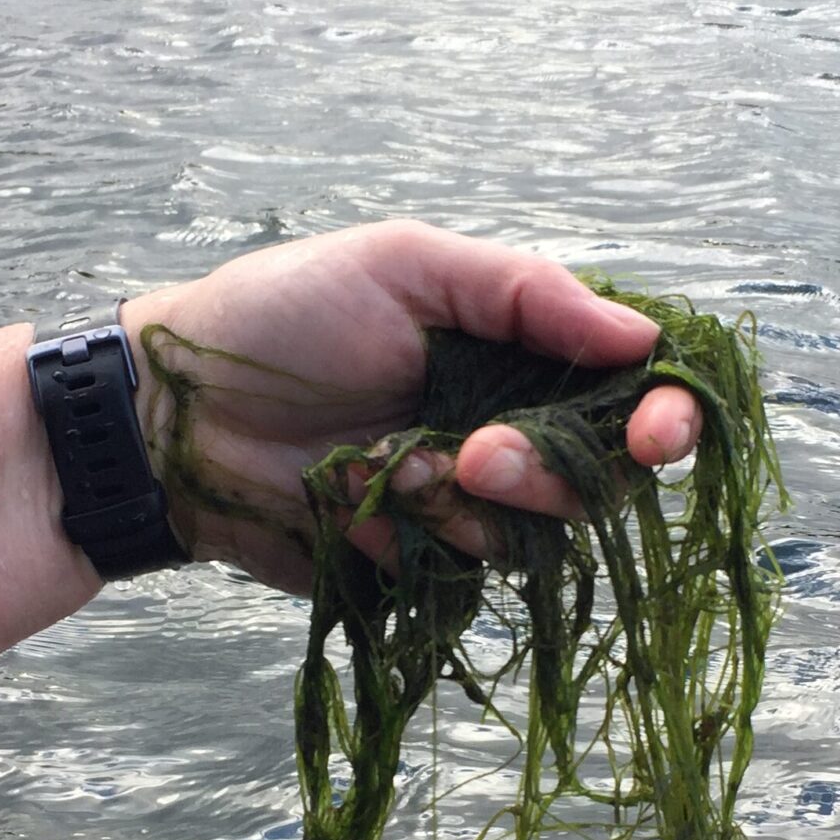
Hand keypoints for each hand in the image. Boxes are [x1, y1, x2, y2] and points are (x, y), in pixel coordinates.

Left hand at [119, 221, 700, 594]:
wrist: (176, 415)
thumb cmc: (281, 318)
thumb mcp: (404, 265)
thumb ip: (526, 294)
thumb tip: (644, 335)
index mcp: (514, 344)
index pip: (629, 386)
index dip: (662, 414)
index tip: (652, 434)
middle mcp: (507, 421)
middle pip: (603, 475)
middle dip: (555, 471)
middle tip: (481, 456)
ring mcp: (465, 498)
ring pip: (543, 535)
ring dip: (480, 510)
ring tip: (397, 471)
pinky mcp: (420, 557)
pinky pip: (470, 573)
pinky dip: (425, 541)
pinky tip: (361, 508)